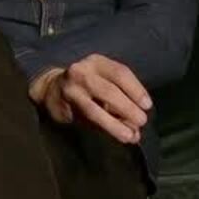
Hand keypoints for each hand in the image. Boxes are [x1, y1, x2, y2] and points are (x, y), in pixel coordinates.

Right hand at [35, 54, 151, 143]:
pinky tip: (118, 135)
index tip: (147, 105)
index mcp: (97, 62)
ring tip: (130, 135)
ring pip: (95, 110)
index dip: (136, 89)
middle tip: (142, 121)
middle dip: (128, 108)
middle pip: (109, 91)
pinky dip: (105, 129)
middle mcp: (82, 72)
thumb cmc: (87, 84)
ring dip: (115, 124)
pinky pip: (87, 121)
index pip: (120, 73)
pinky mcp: (63, 108)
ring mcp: (71, 91)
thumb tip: (137, 124)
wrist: (51, 88)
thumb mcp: (104, 79)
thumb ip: (122, 96)